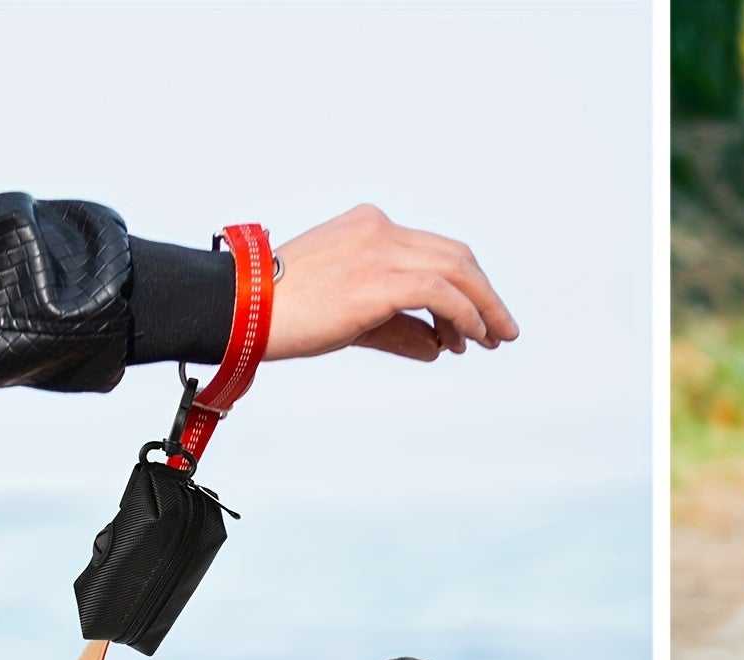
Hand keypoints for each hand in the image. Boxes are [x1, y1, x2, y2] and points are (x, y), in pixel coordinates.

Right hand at [265, 204, 517, 363]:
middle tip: (500, 332)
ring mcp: (379, 251)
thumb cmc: (287, 315)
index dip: (467, 286)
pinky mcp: (378, 279)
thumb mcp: (354, 318)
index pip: (435, 251)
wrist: (243, 310)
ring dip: (483, 308)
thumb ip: (399, 328)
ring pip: (457, 270)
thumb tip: (438, 347)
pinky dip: (464, 315)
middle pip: (456, 256)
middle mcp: (379, 230)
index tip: (479, 321)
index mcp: (369, 227)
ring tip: (492, 341)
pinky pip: (441, 292)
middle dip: (485, 295)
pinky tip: (470, 338)